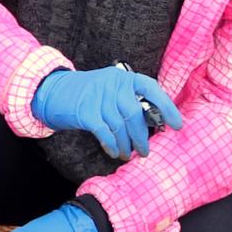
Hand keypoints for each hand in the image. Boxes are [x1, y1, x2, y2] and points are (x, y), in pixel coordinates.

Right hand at [31, 65, 187, 158]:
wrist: (55, 91)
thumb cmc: (90, 95)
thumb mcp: (111, 90)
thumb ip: (129, 101)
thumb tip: (152, 125)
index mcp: (123, 77)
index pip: (151, 89)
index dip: (166, 107)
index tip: (177, 125)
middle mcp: (112, 83)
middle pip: (134, 113)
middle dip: (142, 137)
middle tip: (144, 152)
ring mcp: (97, 96)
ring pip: (120, 126)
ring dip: (126, 145)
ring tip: (127, 154)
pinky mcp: (85, 111)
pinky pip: (104, 132)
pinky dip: (111, 145)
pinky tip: (113, 151)